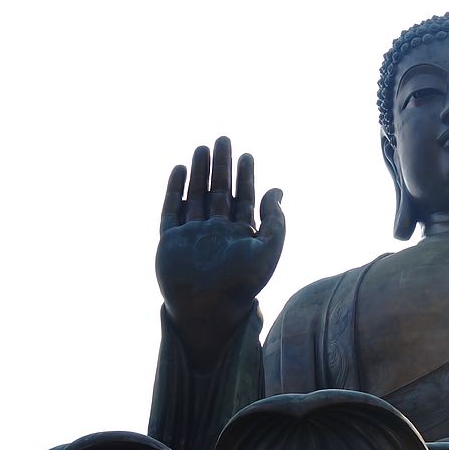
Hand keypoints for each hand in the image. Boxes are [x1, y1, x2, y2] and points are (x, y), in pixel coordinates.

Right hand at [156, 136, 284, 366]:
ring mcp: (193, 236)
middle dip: (222, 167)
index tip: (247, 155)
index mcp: (240, 236)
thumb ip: (275, 219)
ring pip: (196, 196)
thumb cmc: (243, 284)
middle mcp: (216, 233)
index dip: (246, 177)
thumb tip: (278, 190)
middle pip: (219, 192)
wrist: (209, 310)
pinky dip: (175, 190)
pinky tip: (180, 169)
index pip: (244, 199)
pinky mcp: (171, 242)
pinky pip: (171, 211)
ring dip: (199, 173)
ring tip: (202, 148)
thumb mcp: (268, 248)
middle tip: (224, 140)